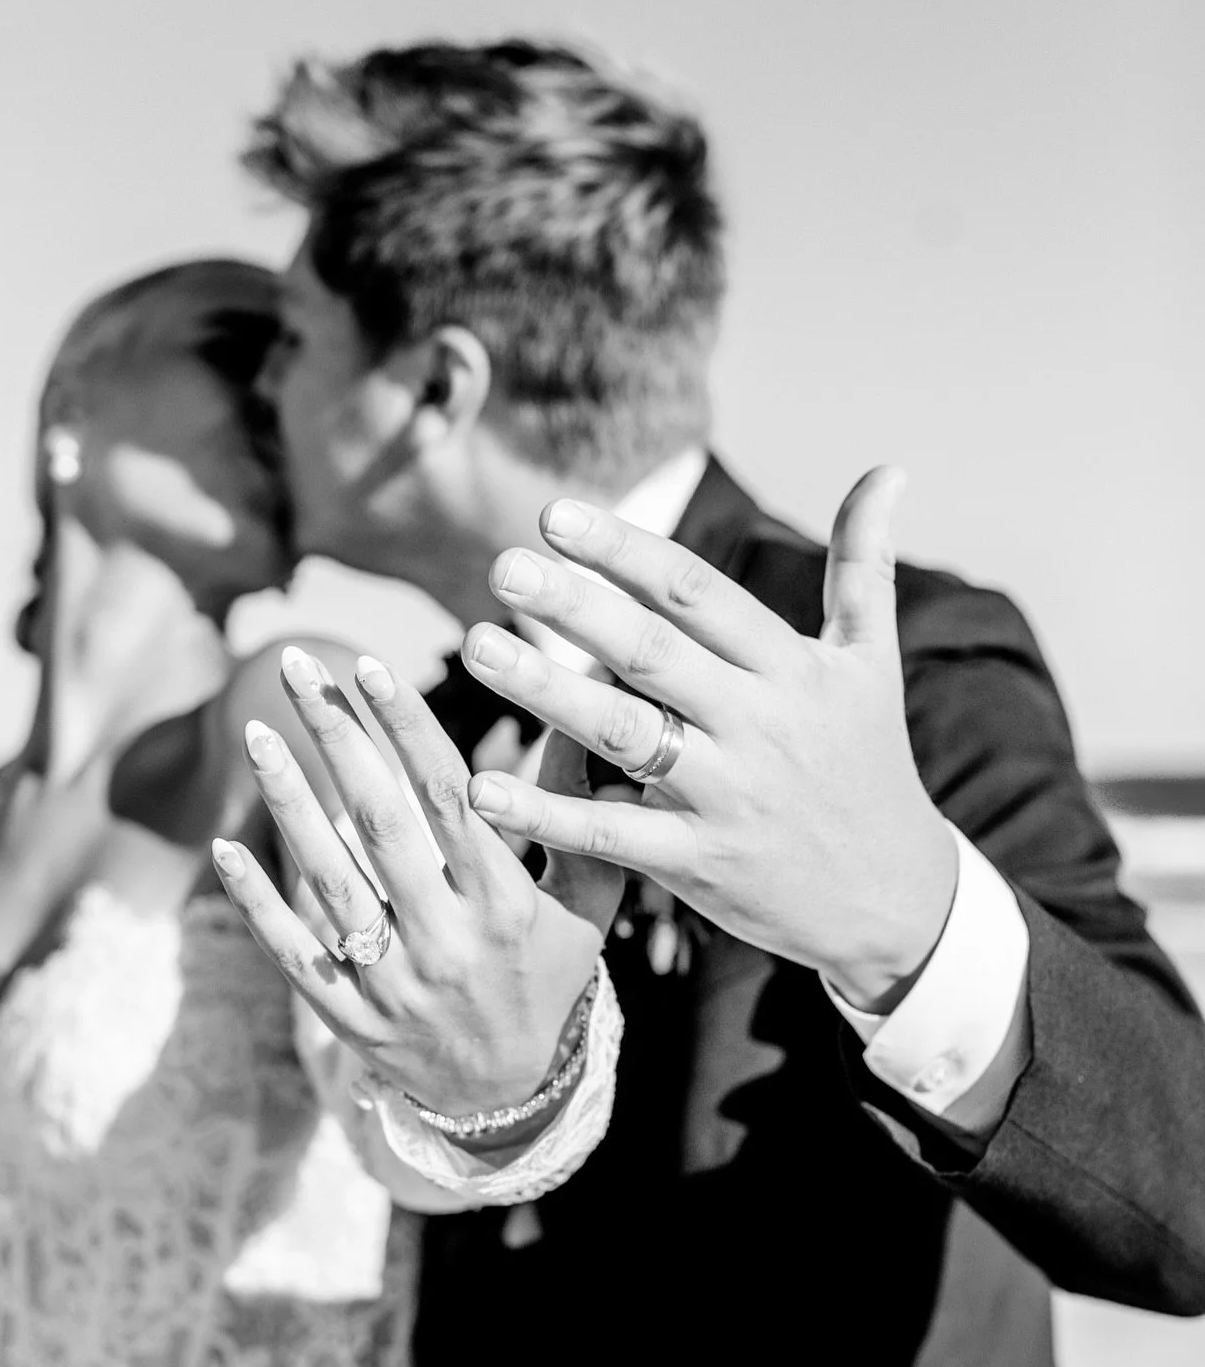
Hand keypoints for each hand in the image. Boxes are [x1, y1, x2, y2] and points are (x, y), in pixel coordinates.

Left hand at [211, 646, 620, 1121]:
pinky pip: (293, 951)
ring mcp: (392, 982)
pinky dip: (256, 899)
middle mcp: (445, 940)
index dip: (407, 727)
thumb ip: (576, 817)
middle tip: (297, 667)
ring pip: (329, 881)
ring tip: (258, 733)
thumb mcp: (586, 903)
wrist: (515, 1096)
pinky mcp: (350, 1016)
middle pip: (379, 823)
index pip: (447, 799)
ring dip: (288, 802)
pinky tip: (225, 845)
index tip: (372, 665)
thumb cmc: (550, 976)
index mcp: (503, 904)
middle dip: (337, 737)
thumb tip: (569, 724)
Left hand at [461, 468, 957, 1012]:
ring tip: (475, 647)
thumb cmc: (868, 765)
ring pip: (625, 735)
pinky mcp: (700, 863)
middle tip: (502, 566)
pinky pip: (613, 835)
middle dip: (575, 607)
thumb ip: (864, 565)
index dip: (625, 552)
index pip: (695, 594)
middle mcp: (757, 724)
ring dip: (545, 692)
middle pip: (653, 653)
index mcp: (788, 668)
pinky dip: (548, 814)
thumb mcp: (873, 662)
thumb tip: (887, 469)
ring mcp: (726, 796)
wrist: (891, 897)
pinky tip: (483, 788)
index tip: (556, 516)